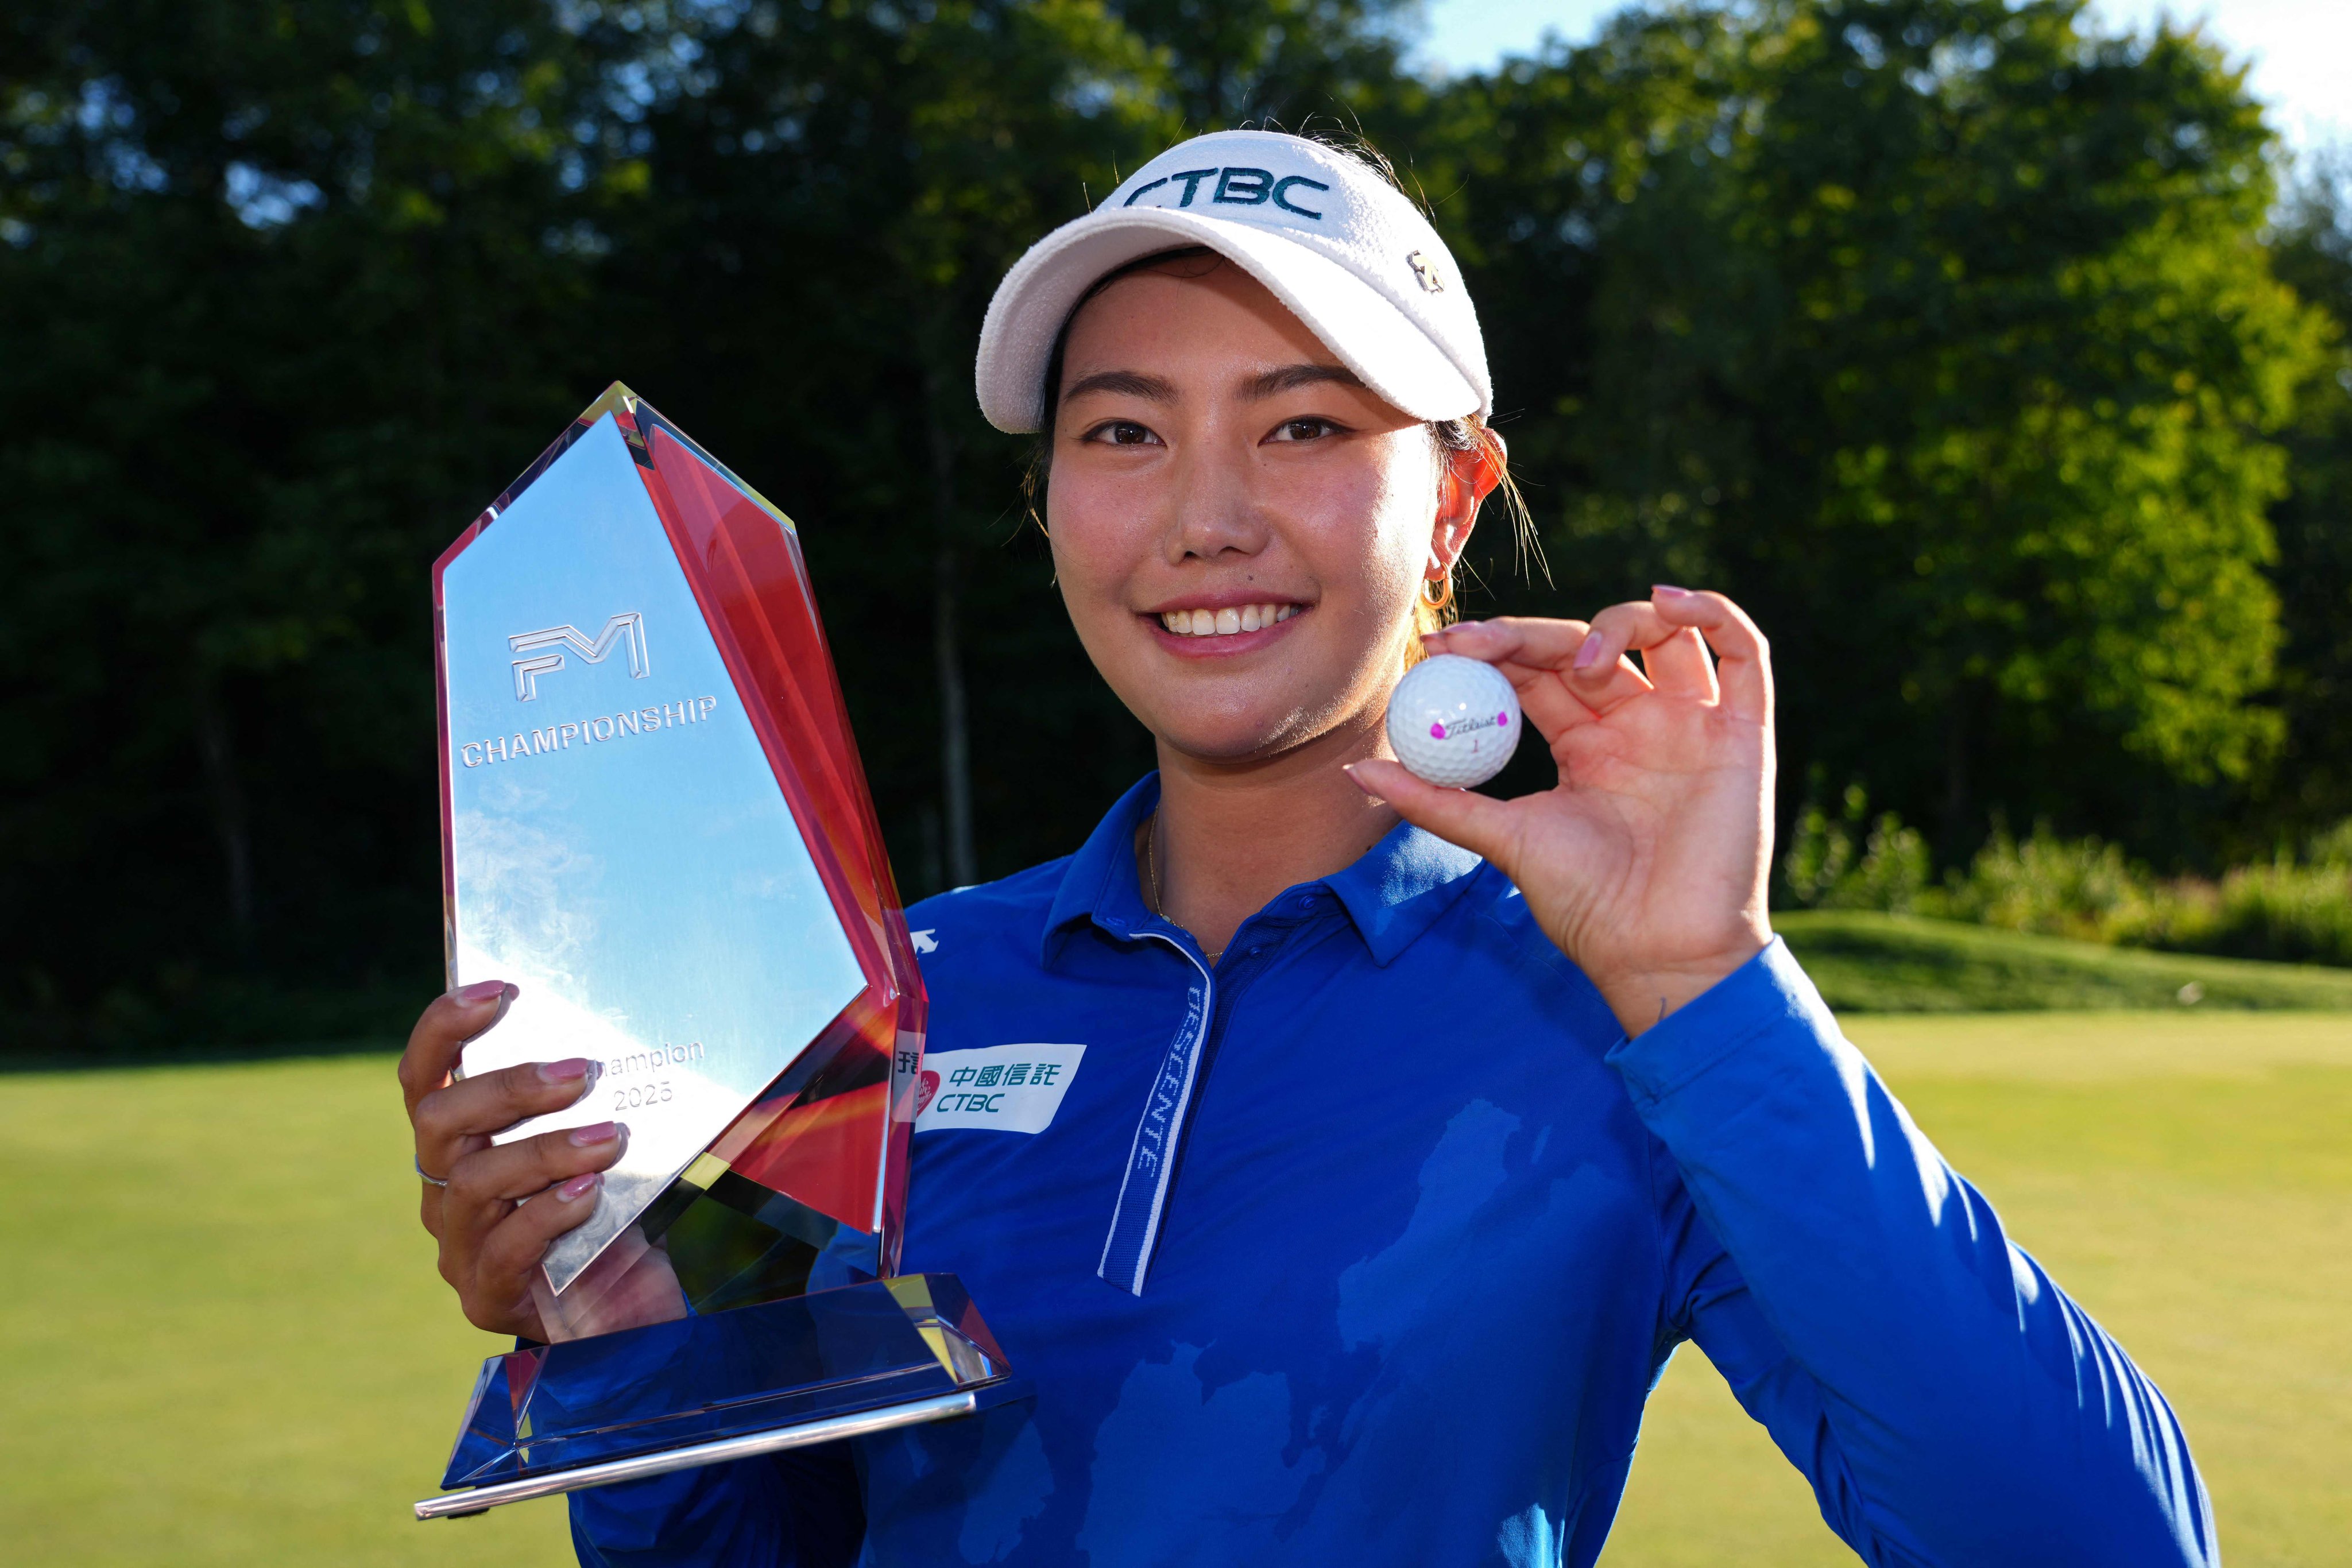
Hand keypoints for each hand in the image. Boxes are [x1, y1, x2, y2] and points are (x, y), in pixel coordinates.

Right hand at [399, 980, 679, 1339]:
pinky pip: (504, 1248)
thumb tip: (636, 1030)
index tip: (500, 990)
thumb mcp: (601, 1148)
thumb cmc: (612, 1217)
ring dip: (544, 1151)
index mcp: (459, 1143)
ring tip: (609, 1139)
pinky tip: (591, 1195)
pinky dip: (548, 1213)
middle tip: (580, 1072)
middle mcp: (444, 1189)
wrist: (628, 1313)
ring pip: (472, 1182)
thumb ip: (596, 1100)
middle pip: (439, 1122)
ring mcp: (459, 1246)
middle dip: (509, 1088)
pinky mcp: (487, 1296)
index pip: (424, 1076)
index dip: (446, 1028)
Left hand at [1349, 586, 1773, 1034]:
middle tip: (1479, 642)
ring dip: (1618, 621)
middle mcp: (1638, 724)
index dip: (1491, 648)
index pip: (1536, 671)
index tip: (1439, 646)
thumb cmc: (1588, 906)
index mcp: (1585, 745)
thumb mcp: (1502, 840)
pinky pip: (1740, 651)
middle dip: (1530, 635)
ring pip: (1663, 634)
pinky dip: (1710, 613)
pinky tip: (1667, 601)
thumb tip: (1357, 770)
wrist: (1658, 953)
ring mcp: (1692, 723)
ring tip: (1580, 660)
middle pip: (1587, 646)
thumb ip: (1436, 802)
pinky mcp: (1743, 731)